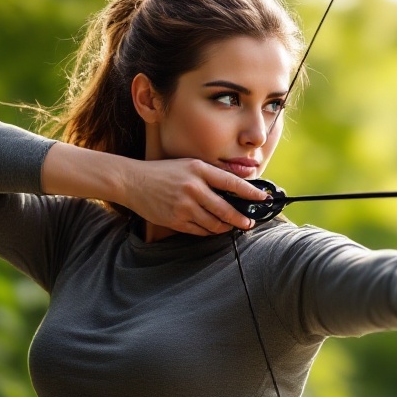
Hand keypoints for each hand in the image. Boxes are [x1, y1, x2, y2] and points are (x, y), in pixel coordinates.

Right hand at [122, 158, 269, 234]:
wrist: (133, 181)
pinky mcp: (175, 220)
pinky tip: (213, 228)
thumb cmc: (164, 172)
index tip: (264, 199)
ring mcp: (184, 206)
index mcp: (199, 170)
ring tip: (232, 226)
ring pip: (214, 223)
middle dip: (241, 219)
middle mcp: (193, 188)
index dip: (251, 193)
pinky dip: (209, 231)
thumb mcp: (190, 165)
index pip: (232, 183)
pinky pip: (200, 231)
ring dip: (226, 227)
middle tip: (249, 223)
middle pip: (225, 209)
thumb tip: (240, 183)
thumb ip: (213, 174)